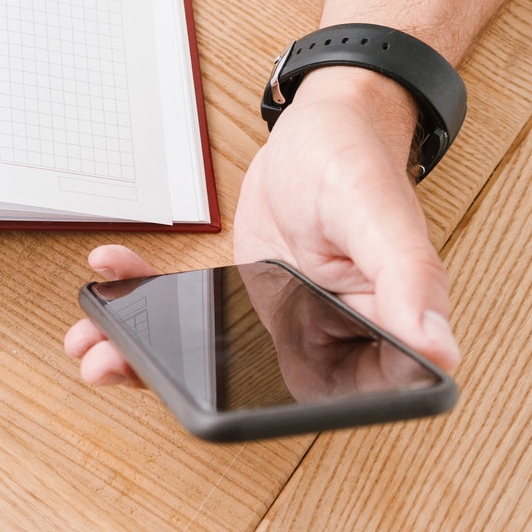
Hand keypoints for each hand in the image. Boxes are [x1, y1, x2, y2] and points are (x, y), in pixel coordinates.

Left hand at [63, 67, 462, 388]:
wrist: (326, 121)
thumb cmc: (361, 161)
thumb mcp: (380, 214)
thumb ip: (410, 278)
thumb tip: (441, 350)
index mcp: (372, 336)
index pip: (319, 398)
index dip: (252, 409)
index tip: (190, 399)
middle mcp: (324, 337)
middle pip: (246, 383)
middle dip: (170, 382)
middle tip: (107, 368)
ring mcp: (276, 316)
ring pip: (208, 353)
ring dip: (142, 350)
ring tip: (89, 342)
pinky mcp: (242, 291)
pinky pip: (189, 308)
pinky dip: (144, 295)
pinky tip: (110, 274)